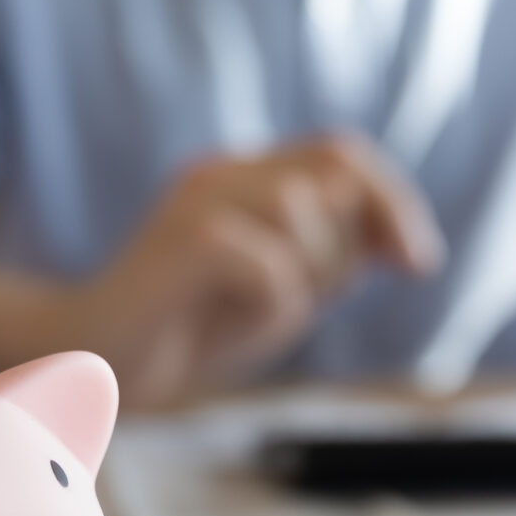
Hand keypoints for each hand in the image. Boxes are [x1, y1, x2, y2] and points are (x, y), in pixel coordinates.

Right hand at [59, 134, 445, 407]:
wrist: (96, 362)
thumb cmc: (192, 327)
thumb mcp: (284, 290)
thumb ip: (337, 257)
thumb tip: (408, 241)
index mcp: (246, 175)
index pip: (342, 153)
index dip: (394, 200)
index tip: (419, 265)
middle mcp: (222, 171)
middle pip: (334, 178)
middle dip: (342, 254)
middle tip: (294, 305)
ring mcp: (197, 198)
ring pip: (304, 212)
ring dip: (303, 278)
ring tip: (254, 313)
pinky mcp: (181, 239)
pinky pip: (271, 265)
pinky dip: (271, 303)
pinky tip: (231, 322)